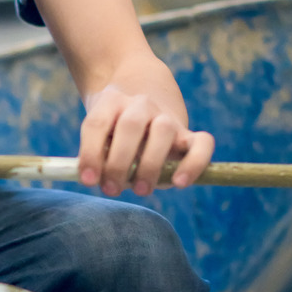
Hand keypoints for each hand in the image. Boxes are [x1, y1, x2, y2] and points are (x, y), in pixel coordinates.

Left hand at [78, 82, 214, 196]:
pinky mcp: (189, 135)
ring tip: (140, 189)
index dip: (91, 153)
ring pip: (163, 130)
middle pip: (130, 125)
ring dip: (150, 164)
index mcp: (111, 101)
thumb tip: (97, 180)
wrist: (144, 104)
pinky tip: (179, 183)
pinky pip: (202, 144)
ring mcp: (167, 118)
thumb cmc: (115, 134)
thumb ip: (99, 157)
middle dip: (118, 162)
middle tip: (111, 190)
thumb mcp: (101, 139)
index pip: (97, 124)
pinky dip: (193, 164)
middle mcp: (140, 105)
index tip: (88, 180)